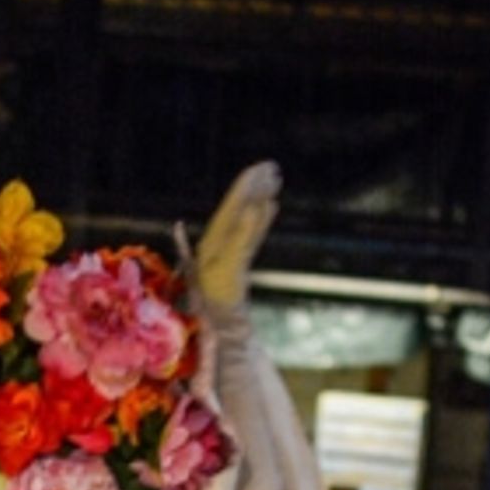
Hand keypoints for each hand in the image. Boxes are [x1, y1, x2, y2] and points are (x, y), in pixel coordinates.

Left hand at [176, 161, 281, 313]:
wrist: (220, 322)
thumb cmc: (220, 295)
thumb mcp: (229, 263)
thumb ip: (241, 235)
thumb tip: (253, 207)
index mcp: (215, 236)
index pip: (233, 204)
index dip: (246, 185)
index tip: (260, 168)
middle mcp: (220, 240)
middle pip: (239, 206)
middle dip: (254, 186)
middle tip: (272, 167)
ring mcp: (230, 249)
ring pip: (247, 218)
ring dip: (260, 198)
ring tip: (274, 180)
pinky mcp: (238, 260)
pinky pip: (252, 234)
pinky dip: (262, 219)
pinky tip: (272, 207)